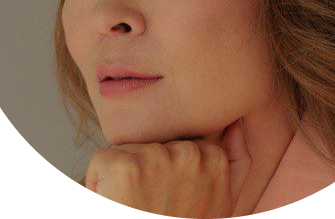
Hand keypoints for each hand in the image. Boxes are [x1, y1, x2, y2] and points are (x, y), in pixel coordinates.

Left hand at [85, 118, 251, 217]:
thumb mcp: (222, 204)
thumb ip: (236, 161)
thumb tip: (234, 124)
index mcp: (213, 158)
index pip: (176, 145)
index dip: (167, 173)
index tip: (170, 200)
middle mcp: (188, 152)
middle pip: (152, 146)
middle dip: (146, 172)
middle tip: (152, 208)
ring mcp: (157, 158)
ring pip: (127, 152)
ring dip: (124, 179)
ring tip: (136, 210)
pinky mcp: (125, 167)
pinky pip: (102, 161)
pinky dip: (98, 184)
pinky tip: (116, 206)